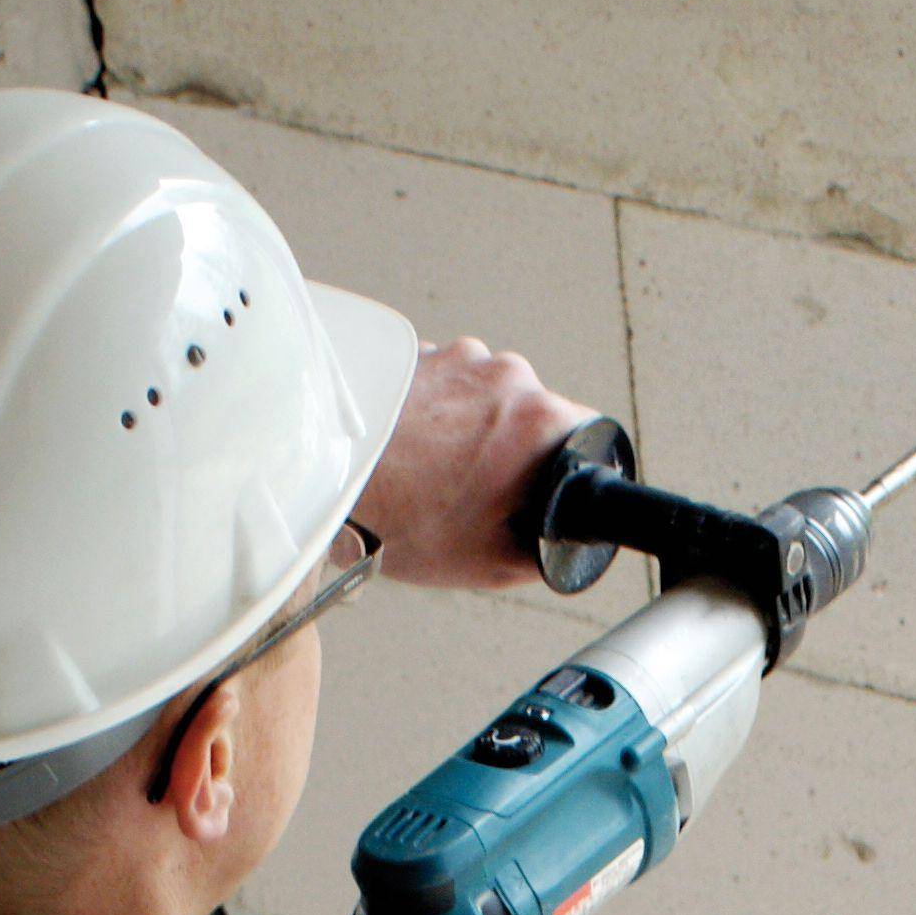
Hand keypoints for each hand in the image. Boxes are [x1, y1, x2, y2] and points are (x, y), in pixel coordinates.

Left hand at [358, 336, 590, 590]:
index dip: (571, 466)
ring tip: (434, 470)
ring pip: (487, 396)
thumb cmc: (399, 521)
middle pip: (534, 413)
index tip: (546, 485)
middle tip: (479, 490)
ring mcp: (458, 357)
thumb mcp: (492, 562)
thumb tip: (559, 543)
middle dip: (515, 449)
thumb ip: (545, 549)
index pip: (588, 432)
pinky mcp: (419, 352)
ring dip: (472, 428)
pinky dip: (435, 411)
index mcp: (537, 421)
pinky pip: (445, 383)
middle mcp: (505, 375)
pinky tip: (410, 448)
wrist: (327, 484)